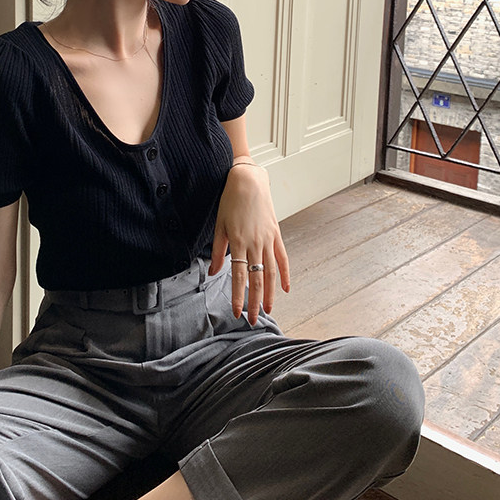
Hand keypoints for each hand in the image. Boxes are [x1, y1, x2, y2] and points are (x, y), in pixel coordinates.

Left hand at [209, 163, 290, 323]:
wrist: (248, 180)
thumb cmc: (230, 201)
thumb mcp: (219, 226)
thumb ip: (218, 251)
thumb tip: (214, 272)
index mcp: (238, 242)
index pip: (239, 276)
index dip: (238, 296)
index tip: (237, 312)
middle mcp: (255, 243)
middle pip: (257, 279)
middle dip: (255, 302)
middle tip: (253, 320)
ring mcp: (268, 239)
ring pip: (271, 272)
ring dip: (270, 293)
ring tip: (268, 310)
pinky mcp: (276, 234)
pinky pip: (282, 258)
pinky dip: (285, 274)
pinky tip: (284, 289)